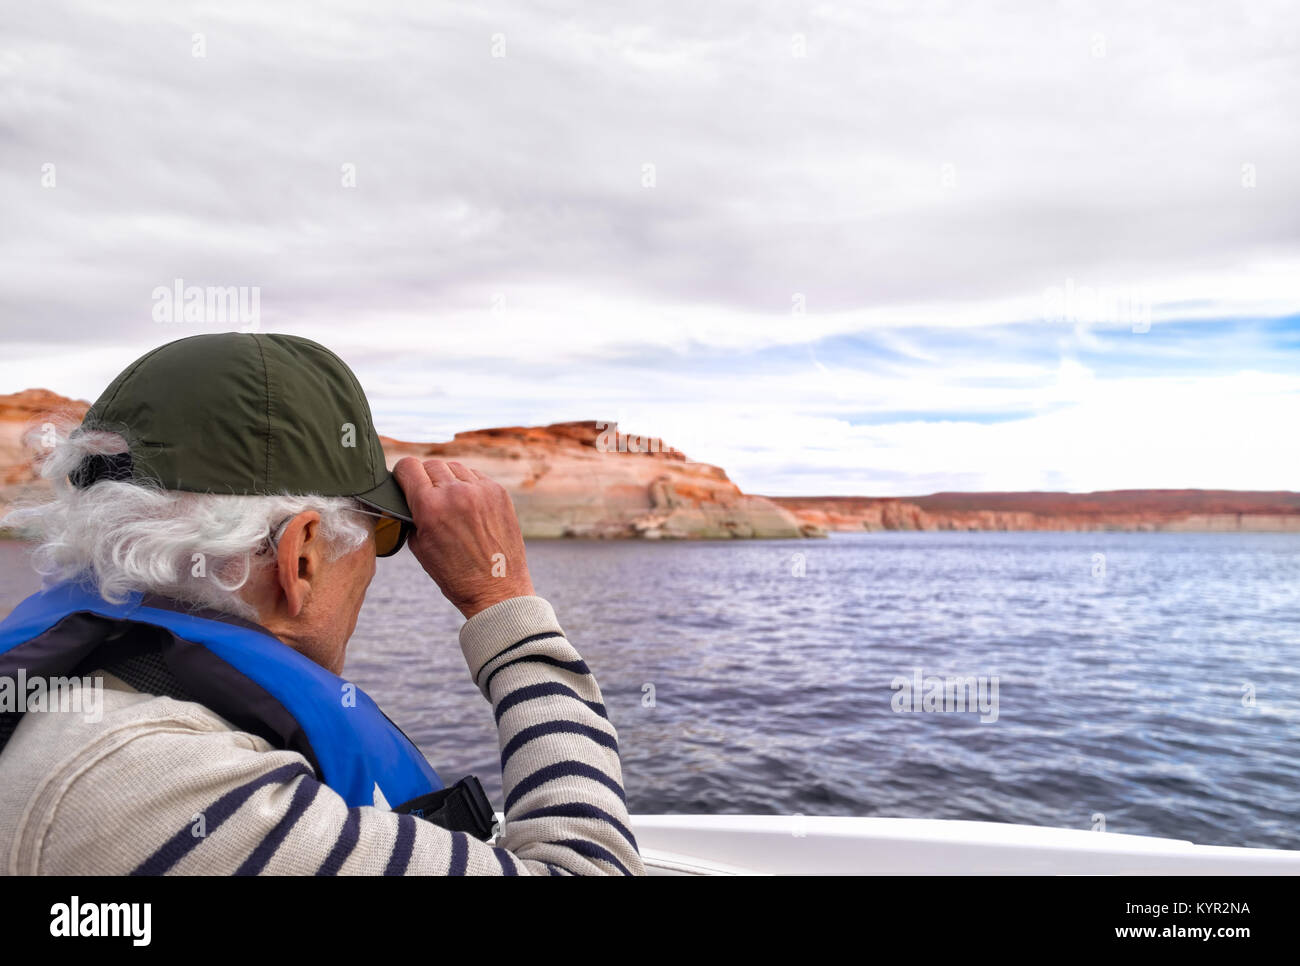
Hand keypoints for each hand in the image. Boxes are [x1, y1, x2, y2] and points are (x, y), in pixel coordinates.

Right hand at [393, 457, 535, 618]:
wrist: (495, 588)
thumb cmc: (454, 573)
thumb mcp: (419, 547)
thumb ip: (411, 515)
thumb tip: (408, 496)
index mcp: (429, 506)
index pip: (407, 466)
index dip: (402, 474)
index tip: (404, 483)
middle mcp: (455, 492)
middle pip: (430, 464)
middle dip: (424, 478)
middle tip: (426, 497)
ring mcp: (480, 490)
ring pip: (453, 467)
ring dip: (446, 479)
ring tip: (448, 501)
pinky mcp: (499, 492)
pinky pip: (475, 476)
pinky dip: (467, 485)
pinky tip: (467, 504)